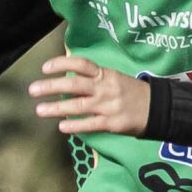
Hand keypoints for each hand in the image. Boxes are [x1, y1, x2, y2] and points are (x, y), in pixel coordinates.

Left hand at [30, 55, 149, 135]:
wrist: (158, 109)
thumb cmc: (129, 93)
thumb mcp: (113, 78)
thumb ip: (92, 79)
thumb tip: (64, 78)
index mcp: (105, 74)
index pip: (82, 64)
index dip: (62, 64)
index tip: (45, 68)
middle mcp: (105, 88)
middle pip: (75, 84)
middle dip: (52, 86)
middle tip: (33, 90)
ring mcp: (109, 105)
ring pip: (79, 105)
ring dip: (57, 108)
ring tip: (39, 110)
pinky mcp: (113, 123)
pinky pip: (91, 124)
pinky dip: (75, 125)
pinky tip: (62, 127)